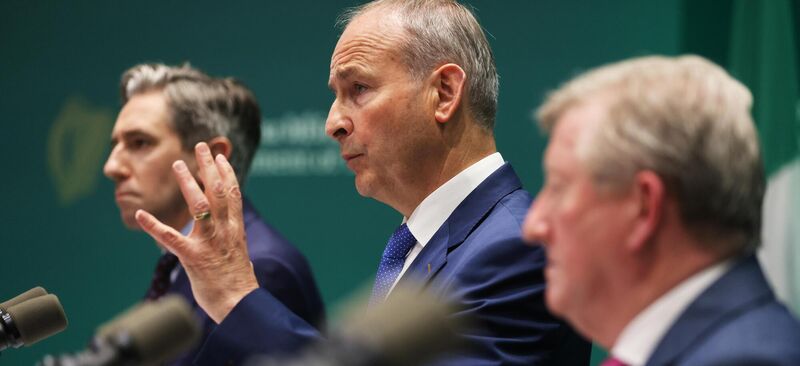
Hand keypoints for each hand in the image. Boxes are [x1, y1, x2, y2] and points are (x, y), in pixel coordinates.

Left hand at [135, 142, 258, 322]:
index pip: (233, 194)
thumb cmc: (238, 284)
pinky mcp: (192, 257)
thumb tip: (236, 240)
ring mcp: (209, 242)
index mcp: (236, 229)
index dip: (226, 173)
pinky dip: (154, 225)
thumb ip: (233, 242)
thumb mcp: (240, 255)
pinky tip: (141, 214)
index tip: (220, 157)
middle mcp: (224, 230)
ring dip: (188, 183)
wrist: (240, 304)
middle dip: (209, 166)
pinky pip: (170, 238)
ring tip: (178, 165)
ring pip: (198, 205)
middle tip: (200, 146)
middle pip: (218, 191)